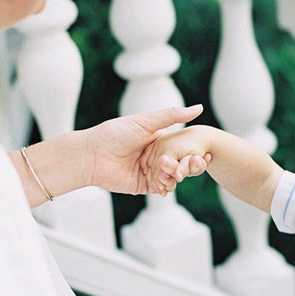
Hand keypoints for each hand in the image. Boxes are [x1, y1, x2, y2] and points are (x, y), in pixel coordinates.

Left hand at [87, 105, 204, 195]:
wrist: (91, 155)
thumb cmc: (114, 133)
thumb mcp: (146, 122)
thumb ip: (172, 115)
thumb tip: (200, 108)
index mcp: (157, 139)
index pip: (181, 146)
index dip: (192, 150)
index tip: (203, 153)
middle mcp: (155, 155)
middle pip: (178, 163)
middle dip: (186, 166)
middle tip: (193, 166)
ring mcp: (149, 171)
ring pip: (172, 177)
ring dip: (176, 176)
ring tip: (175, 174)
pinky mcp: (143, 185)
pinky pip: (161, 187)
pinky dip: (167, 187)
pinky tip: (167, 184)